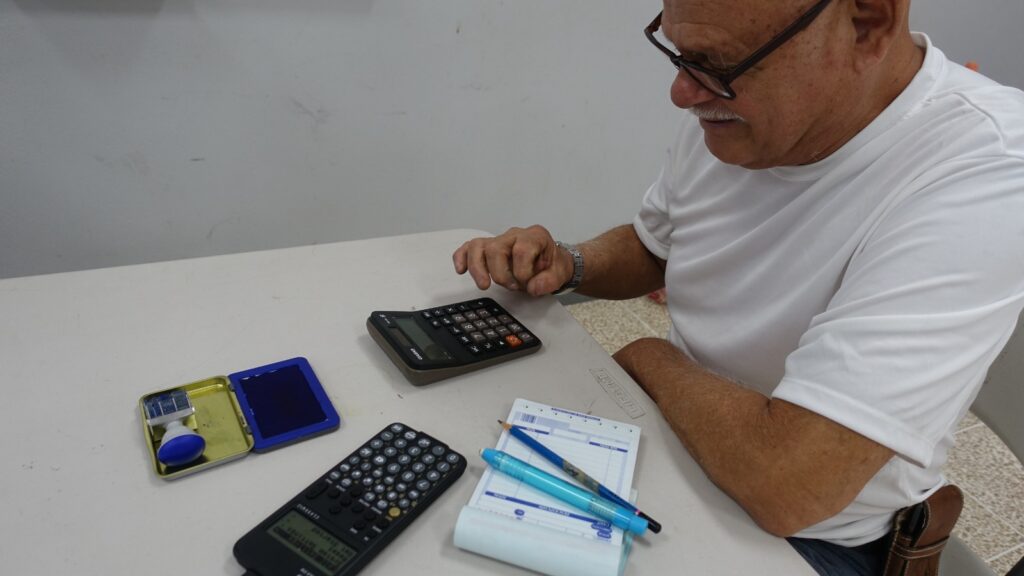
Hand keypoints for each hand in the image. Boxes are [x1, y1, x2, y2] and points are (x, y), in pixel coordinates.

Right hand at [453, 225, 572, 295]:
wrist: (550, 263)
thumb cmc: (552, 265)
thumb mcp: (560, 274)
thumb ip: (549, 281)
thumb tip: (533, 287)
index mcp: (534, 236)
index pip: (522, 250)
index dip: (522, 271)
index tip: (527, 284)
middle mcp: (514, 235)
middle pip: (496, 248)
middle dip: (501, 274)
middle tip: (513, 287)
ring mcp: (499, 240)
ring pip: (478, 246)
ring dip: (478, 268)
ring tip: (484, 285)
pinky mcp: (488, 248)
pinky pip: (469, 248)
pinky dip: (462, 257)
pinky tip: (460, 270)